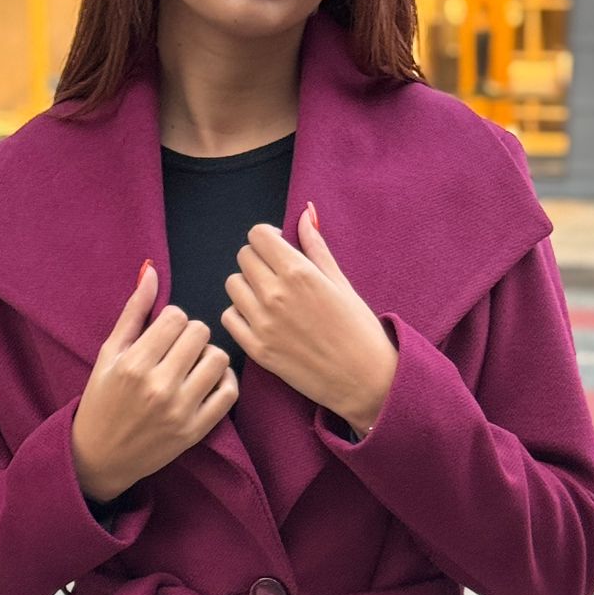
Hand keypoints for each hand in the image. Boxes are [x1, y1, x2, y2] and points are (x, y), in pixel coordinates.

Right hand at [70, 263, 238, 501]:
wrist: (101, 456)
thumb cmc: (102, 400)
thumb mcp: (109, 354)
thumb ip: (133, 312)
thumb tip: (151, 271)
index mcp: (134, 364)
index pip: (176, 317)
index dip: (172, 319)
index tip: (164, 333)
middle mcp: (158, 387)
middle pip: (200, 333)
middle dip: (191, 334)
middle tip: (179, 348)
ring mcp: (180, 411)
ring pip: (218, 358)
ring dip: (208, 355)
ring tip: (192, 364)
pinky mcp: (195, 431)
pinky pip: (228, 392)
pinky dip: (224, 380)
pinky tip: (208, 380)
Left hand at [222, 204, 396, 436]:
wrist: (364, 380)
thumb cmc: (359, 330)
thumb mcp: (341, 283)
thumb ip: (316, 247)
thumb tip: (305, 214)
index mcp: (299, 273)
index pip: (257, 235)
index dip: (268, 238)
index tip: (279, 249)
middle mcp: (275, 294)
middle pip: (243, 256)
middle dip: (259, 260)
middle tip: (277, 275)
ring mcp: (262, 323)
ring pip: (232, 284)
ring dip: (247, 286)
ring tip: (269, 298)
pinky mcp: (256, 349)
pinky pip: (229, 317)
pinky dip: (240, 314)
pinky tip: (260, 319)